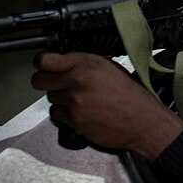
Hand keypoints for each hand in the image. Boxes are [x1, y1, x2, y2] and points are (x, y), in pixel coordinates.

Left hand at [30, 51, 182, 159]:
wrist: (142, 121)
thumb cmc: (131, 95)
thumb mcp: (110, 68)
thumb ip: (85, 65)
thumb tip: (65, 65)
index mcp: (88, 63)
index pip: (47, 60)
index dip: (42, 63)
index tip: (44, 65)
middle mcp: (78, 80)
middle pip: (40, 80)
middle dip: (45, 82)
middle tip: (54, 83)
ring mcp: (74, 101)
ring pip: (50, 98)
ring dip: (60, 99)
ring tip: (78, 100)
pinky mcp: (74, 119)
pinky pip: (57, 114)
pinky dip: (65, 114)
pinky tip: (80, 112)